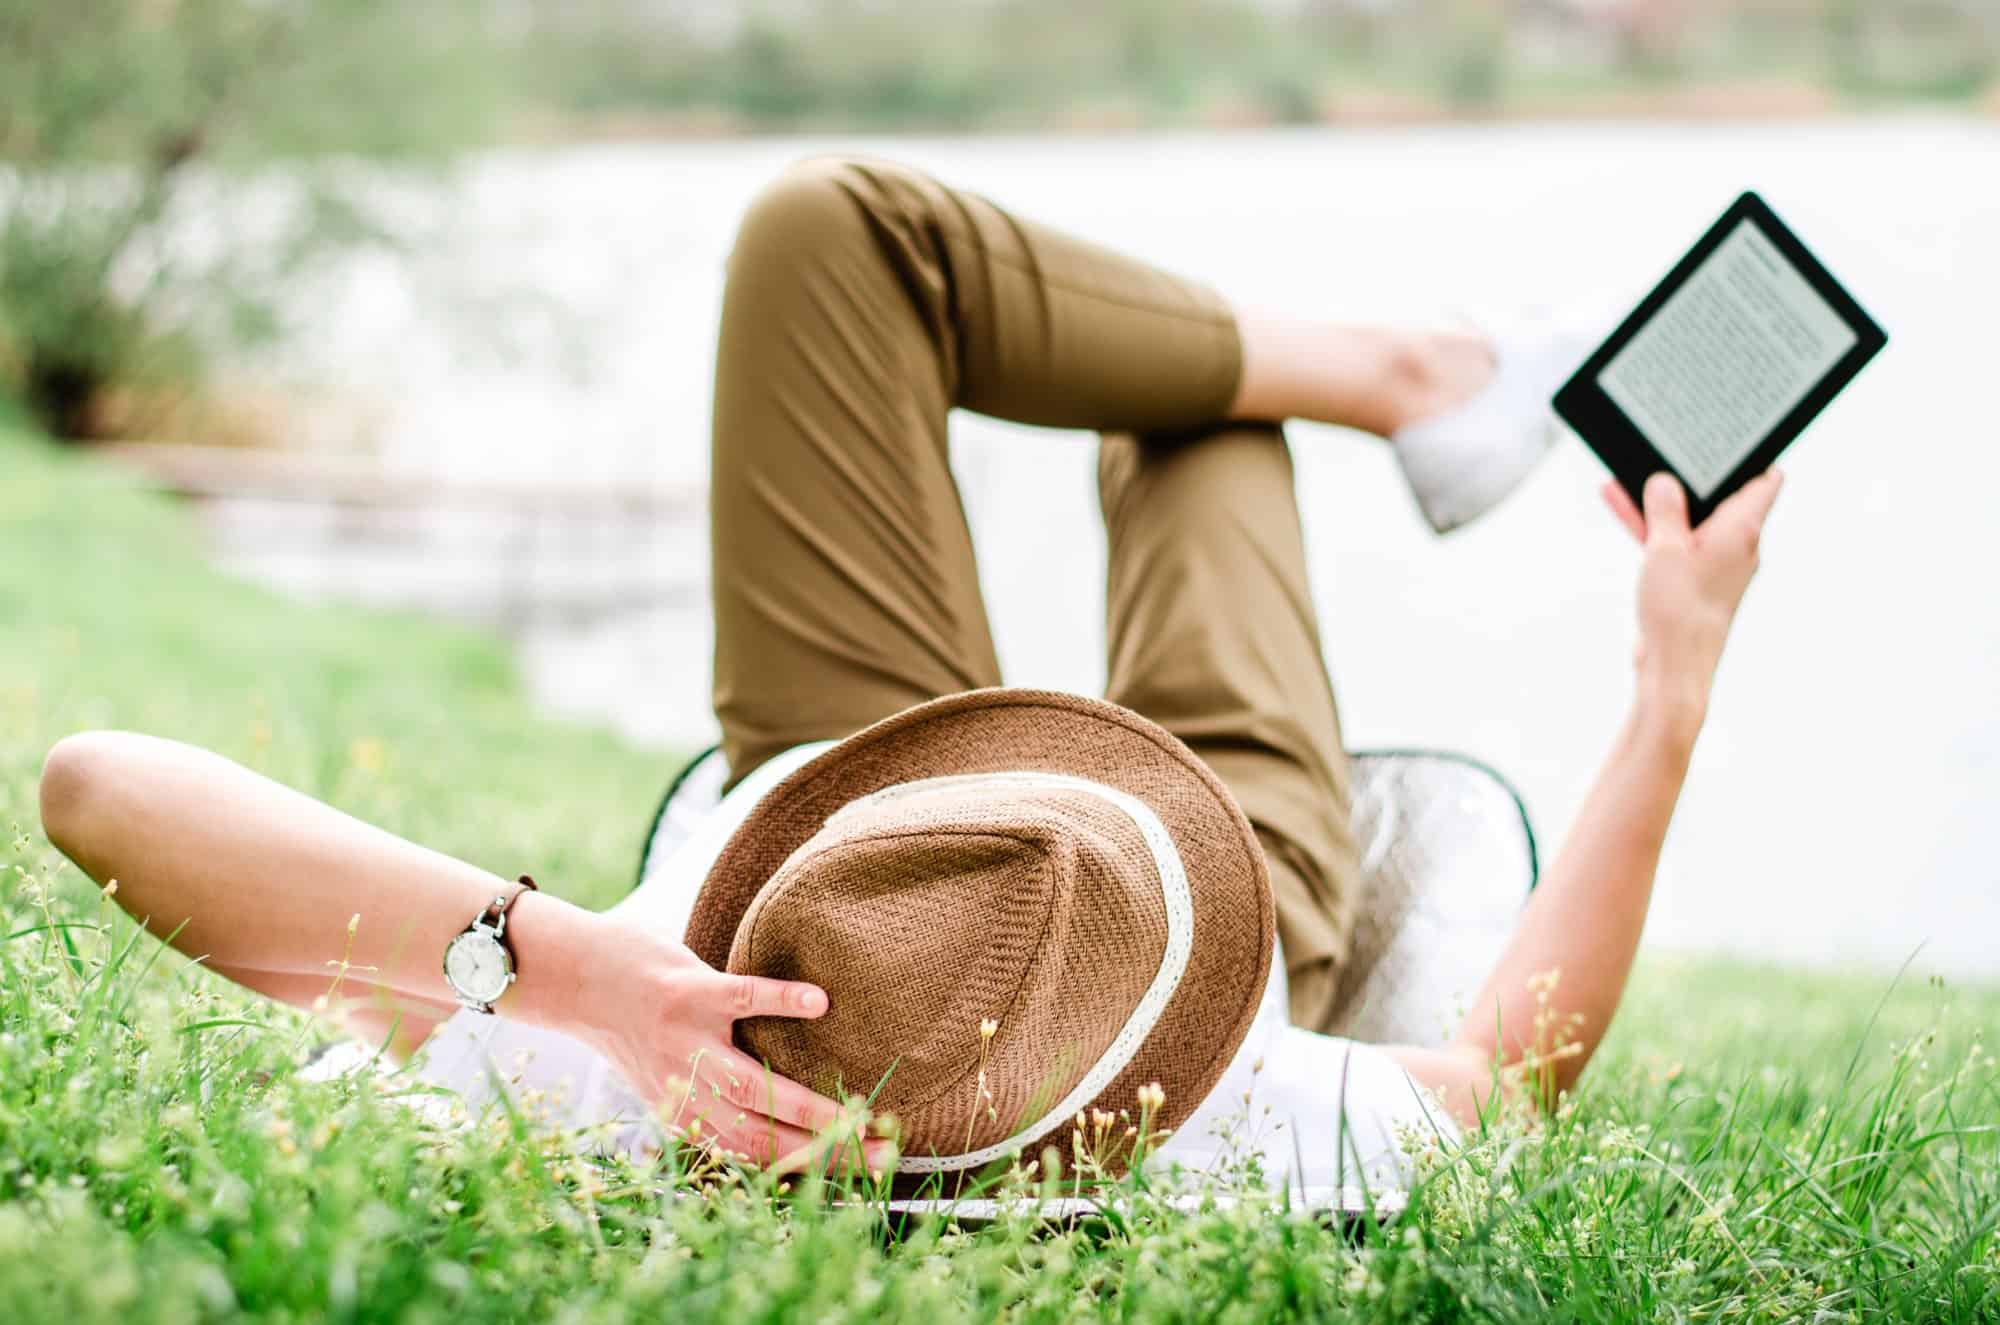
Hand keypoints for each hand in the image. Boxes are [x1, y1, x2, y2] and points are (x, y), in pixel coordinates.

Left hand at [568, 920, 887, 1173]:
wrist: (571, 975)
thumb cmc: (628, 1023)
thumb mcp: (664, 1075)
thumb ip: (709, 1096)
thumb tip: (771, 1113)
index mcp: (684, 1114)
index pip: (752, 1158)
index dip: (808, 1171)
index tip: (861, 1177)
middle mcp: (686, 1089)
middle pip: (761, 1136)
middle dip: (825, 1152)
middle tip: (882, 1153)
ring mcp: (688, 1042)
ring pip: (756, 1086)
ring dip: (812, 1106)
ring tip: (862, 1113)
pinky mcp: (689, 992)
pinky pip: (743, 999)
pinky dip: (781, 1001)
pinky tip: (819, 1003)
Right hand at [1602, 470, 1783, 724]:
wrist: (1673, 667)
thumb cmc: (1680, 610)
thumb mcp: (1665, 547)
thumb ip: (1665, 508)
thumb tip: (1664, 481)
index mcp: (1743, 530)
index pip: (1765, 479)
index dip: (1752, 455)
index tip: (1731, 436)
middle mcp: (1736, 544)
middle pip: (1723, 495)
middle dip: (1694, 474)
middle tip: (1672, 447)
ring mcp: (1714, 563)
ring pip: (1690, 518)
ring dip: (1664, 501)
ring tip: (1633, 474)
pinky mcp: (1691, 580)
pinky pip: (1673, 541)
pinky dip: (1653, 526)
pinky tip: (1622, 505)